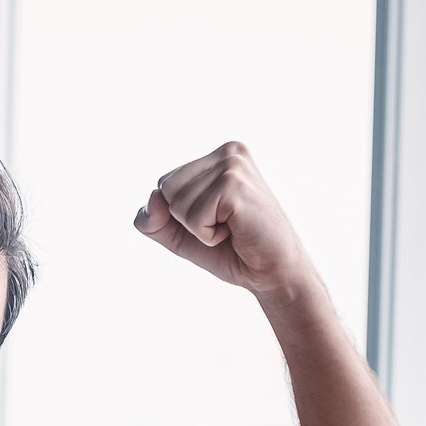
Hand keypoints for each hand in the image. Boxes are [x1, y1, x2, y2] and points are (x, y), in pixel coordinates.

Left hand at [133, 141, 319, 299]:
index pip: (165, 183)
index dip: (181, 215)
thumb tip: (152, 199)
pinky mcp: (234, 186)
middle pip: (166, 188)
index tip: (218, 220)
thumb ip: (154, 219)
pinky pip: (192, 217)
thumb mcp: (182, 235)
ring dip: (199, 228)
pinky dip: (207, 235)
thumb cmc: (232, 252)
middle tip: (225, 226)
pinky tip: (235, 230)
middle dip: (186, 219)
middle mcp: (228, 152)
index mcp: (219, 156)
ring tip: (231, 228)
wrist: (273, 273)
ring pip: (176, 203)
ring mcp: (233, 165)